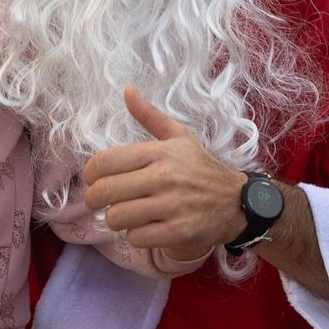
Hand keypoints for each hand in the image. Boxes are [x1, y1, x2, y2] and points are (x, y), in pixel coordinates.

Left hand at [81, 86, 241, 261]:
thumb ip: (149, 115)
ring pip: (116, 217)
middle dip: (94, 200)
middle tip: (100, 202)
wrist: (238, 201)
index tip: (93, 180)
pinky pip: (136, 238)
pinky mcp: (178, 232)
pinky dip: (135, 236)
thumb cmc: (201, 168)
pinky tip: (145, 228)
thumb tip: (127, 89)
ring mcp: (171, 206)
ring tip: (125, 214)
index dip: (90, 174)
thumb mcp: (179, 137)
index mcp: (158, 152)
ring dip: (115, 219)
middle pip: (104, 192)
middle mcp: (163, 177)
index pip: (104, 162)